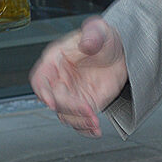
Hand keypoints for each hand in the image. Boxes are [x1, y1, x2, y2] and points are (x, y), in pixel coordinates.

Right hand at [30, 16, 127, 136]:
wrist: (122, 52)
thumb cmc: (104, 38)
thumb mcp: (99, 31)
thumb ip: (92, 35)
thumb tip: (86, 43)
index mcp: (55, 60)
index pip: (39, 79)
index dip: (42, 92)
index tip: (52, 103)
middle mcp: (59, 80)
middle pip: (54, 100)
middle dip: (70, 108)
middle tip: (88, 110)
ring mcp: (71, 94)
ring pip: (65, 115)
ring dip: (79, 122)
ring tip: (95, 122)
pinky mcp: (84, 105)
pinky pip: (79, 121)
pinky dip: (85, 129)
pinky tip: (95, 130)